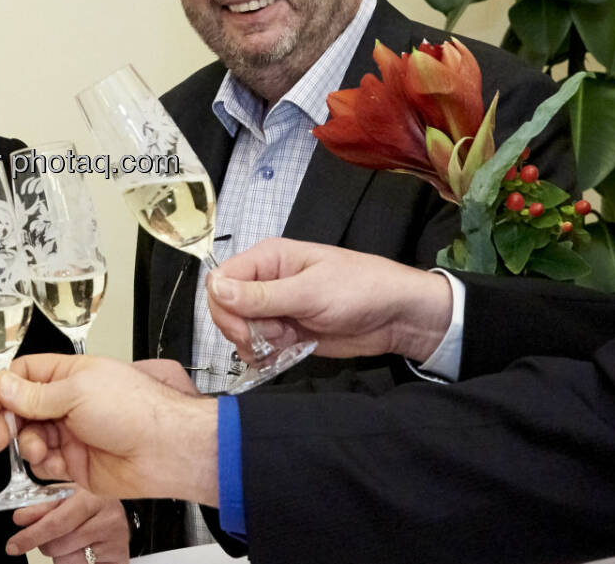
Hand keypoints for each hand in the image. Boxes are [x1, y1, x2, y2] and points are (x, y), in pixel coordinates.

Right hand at [0, 354, 216, 505]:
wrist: (165, 451)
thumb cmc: (136, 410)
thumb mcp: (76, 392)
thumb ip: (33, 395)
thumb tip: (2, 385)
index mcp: (69, 375)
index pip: (22, 376)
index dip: (1, 389)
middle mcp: (68, 403)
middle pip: (20, 409)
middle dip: (5, 421)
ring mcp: (71, 433)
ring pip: (30, 438)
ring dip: (27, 443)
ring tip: (38, 448)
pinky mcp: (76, 463)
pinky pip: (45, 464)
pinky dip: (42, 463)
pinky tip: (52, 461)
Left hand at [6, 489, 129, 561]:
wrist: (118, 512)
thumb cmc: (88, 502)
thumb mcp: (64, 496)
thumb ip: (41, 506)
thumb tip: (20, 519)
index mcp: (91, 498)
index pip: (56, 523)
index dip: (31, 536)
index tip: (13, 546)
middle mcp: (107, 520)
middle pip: (58, 546)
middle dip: (45, 543)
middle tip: (52, 534)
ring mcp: (115, 543)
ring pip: (67, 562)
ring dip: (60, 555)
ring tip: (72, 540)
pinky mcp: (119, 560)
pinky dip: (74, 562)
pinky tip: (82, 550)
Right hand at [207, 238, 452, 362]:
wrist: (399, 317)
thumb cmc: (361, 290)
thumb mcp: (310, 292)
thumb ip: (262, 296)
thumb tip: (215, 289)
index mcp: (268, 259)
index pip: (221, 280)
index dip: (224, 307)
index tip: (242, 330)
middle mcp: (266, 281)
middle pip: (226, 307)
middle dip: (242, 329)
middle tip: (272, 338)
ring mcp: (276, 308)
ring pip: (241, 329)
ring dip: (256, 343)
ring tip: (286, 342)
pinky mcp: (286, 331)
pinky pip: (259, 346)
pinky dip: (266, 355)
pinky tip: (285, 354)